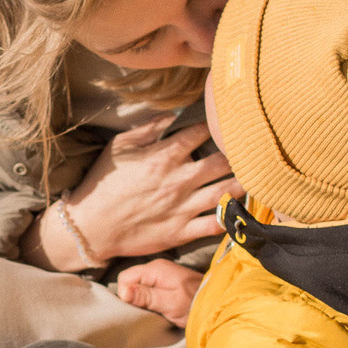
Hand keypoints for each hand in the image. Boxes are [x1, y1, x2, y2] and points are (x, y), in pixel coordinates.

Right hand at [37, 118, 241, 266]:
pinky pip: (215, 224)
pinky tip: (242, 209)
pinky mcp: (182, 231)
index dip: (216, 125)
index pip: (201, 133)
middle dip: (238, 153)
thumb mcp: (119, 146)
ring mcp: (183, 207)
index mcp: (164, 156)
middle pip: (222, 161)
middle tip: (250, 148)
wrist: (91, 226)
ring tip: (255, 175)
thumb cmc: (103, 183)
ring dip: (244, 182)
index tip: (225, 122)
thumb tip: (174, 115)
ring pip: (225, 192)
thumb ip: (149, 128)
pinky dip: (231, 217)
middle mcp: (178, 180)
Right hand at [114, 258, 206, 325]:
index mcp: (156, 269)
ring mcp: (161, 276)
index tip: (136, 308)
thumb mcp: (170, 303)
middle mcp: (156, 269)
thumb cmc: (195, 304)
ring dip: (140, 301)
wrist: (217, 304)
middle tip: (144, 311)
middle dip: (132, 298)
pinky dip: (148, 301)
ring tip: (151, 312)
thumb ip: (146, 297)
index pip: (125, 277)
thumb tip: (123, 292)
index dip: (125, 294)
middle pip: (130, 281)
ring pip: (138, 287)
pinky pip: (147, 290)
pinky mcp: (165, 284)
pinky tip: (155, 309)